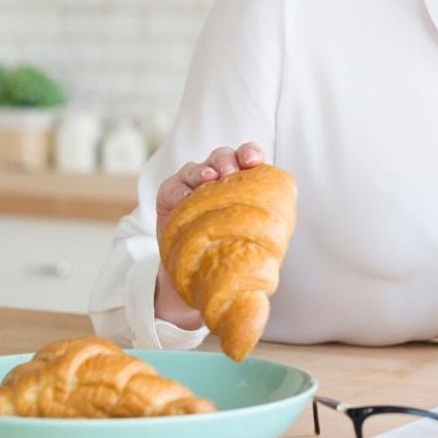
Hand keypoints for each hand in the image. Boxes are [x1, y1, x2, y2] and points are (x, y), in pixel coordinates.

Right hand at [153, 142, 265, 326]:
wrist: (192, 278)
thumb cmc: (226, 259)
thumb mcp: (246, 258)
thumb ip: (259, 260)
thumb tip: (268, 283)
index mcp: (243, 186)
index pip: (249, 160)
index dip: (251, 154)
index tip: (255, 162)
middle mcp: (218, 181)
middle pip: (224, 157)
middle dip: (228, 160)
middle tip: (230, 172)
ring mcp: (192, 187)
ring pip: (198, 167)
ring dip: (204, 170)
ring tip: (210, 179)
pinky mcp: (169, 198)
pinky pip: (172, 186)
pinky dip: (178, 189)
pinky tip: (183, 199)